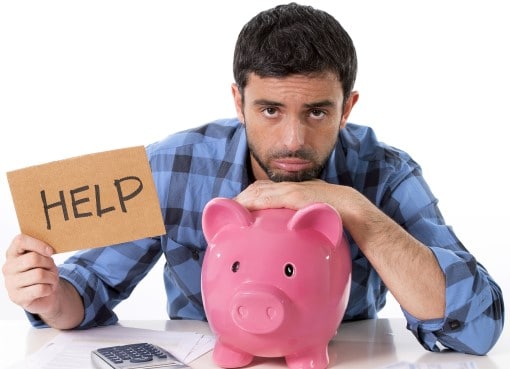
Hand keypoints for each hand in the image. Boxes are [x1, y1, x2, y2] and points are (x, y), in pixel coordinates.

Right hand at [2, 234, 58, 315]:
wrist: (46, 294)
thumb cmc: (44, 271)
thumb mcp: (45, 258)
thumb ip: (42, 251)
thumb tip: (48, 250)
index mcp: (12, 254)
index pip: (20, 241)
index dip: (38, 244)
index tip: (50, 251)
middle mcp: (8, 268)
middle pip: (33, 259)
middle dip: (49, 264)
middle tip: (52, 269)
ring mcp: (10, 283)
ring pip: (39, 274)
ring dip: (52, 277)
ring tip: (51, 279)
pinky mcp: (16, 297)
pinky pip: (40, 289)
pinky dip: (49, 288)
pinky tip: (47, 289)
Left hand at [234, 179, 367, 230]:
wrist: (352, 210)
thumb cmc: (335, 215)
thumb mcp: (314, 216)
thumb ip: (302, 220)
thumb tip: (295, 234)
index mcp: (293, 192)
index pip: (265, 191)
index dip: (250, 198)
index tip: (238, 209)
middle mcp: (290, 188)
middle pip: (258, 189)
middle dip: (241, 198)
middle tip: (227, 210)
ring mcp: (291, 190)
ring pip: (259, 191)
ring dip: (242, 200)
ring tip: (229, 210)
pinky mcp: (294, 195)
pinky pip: (268, 197)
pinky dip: (252, 201)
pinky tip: (241, 209)